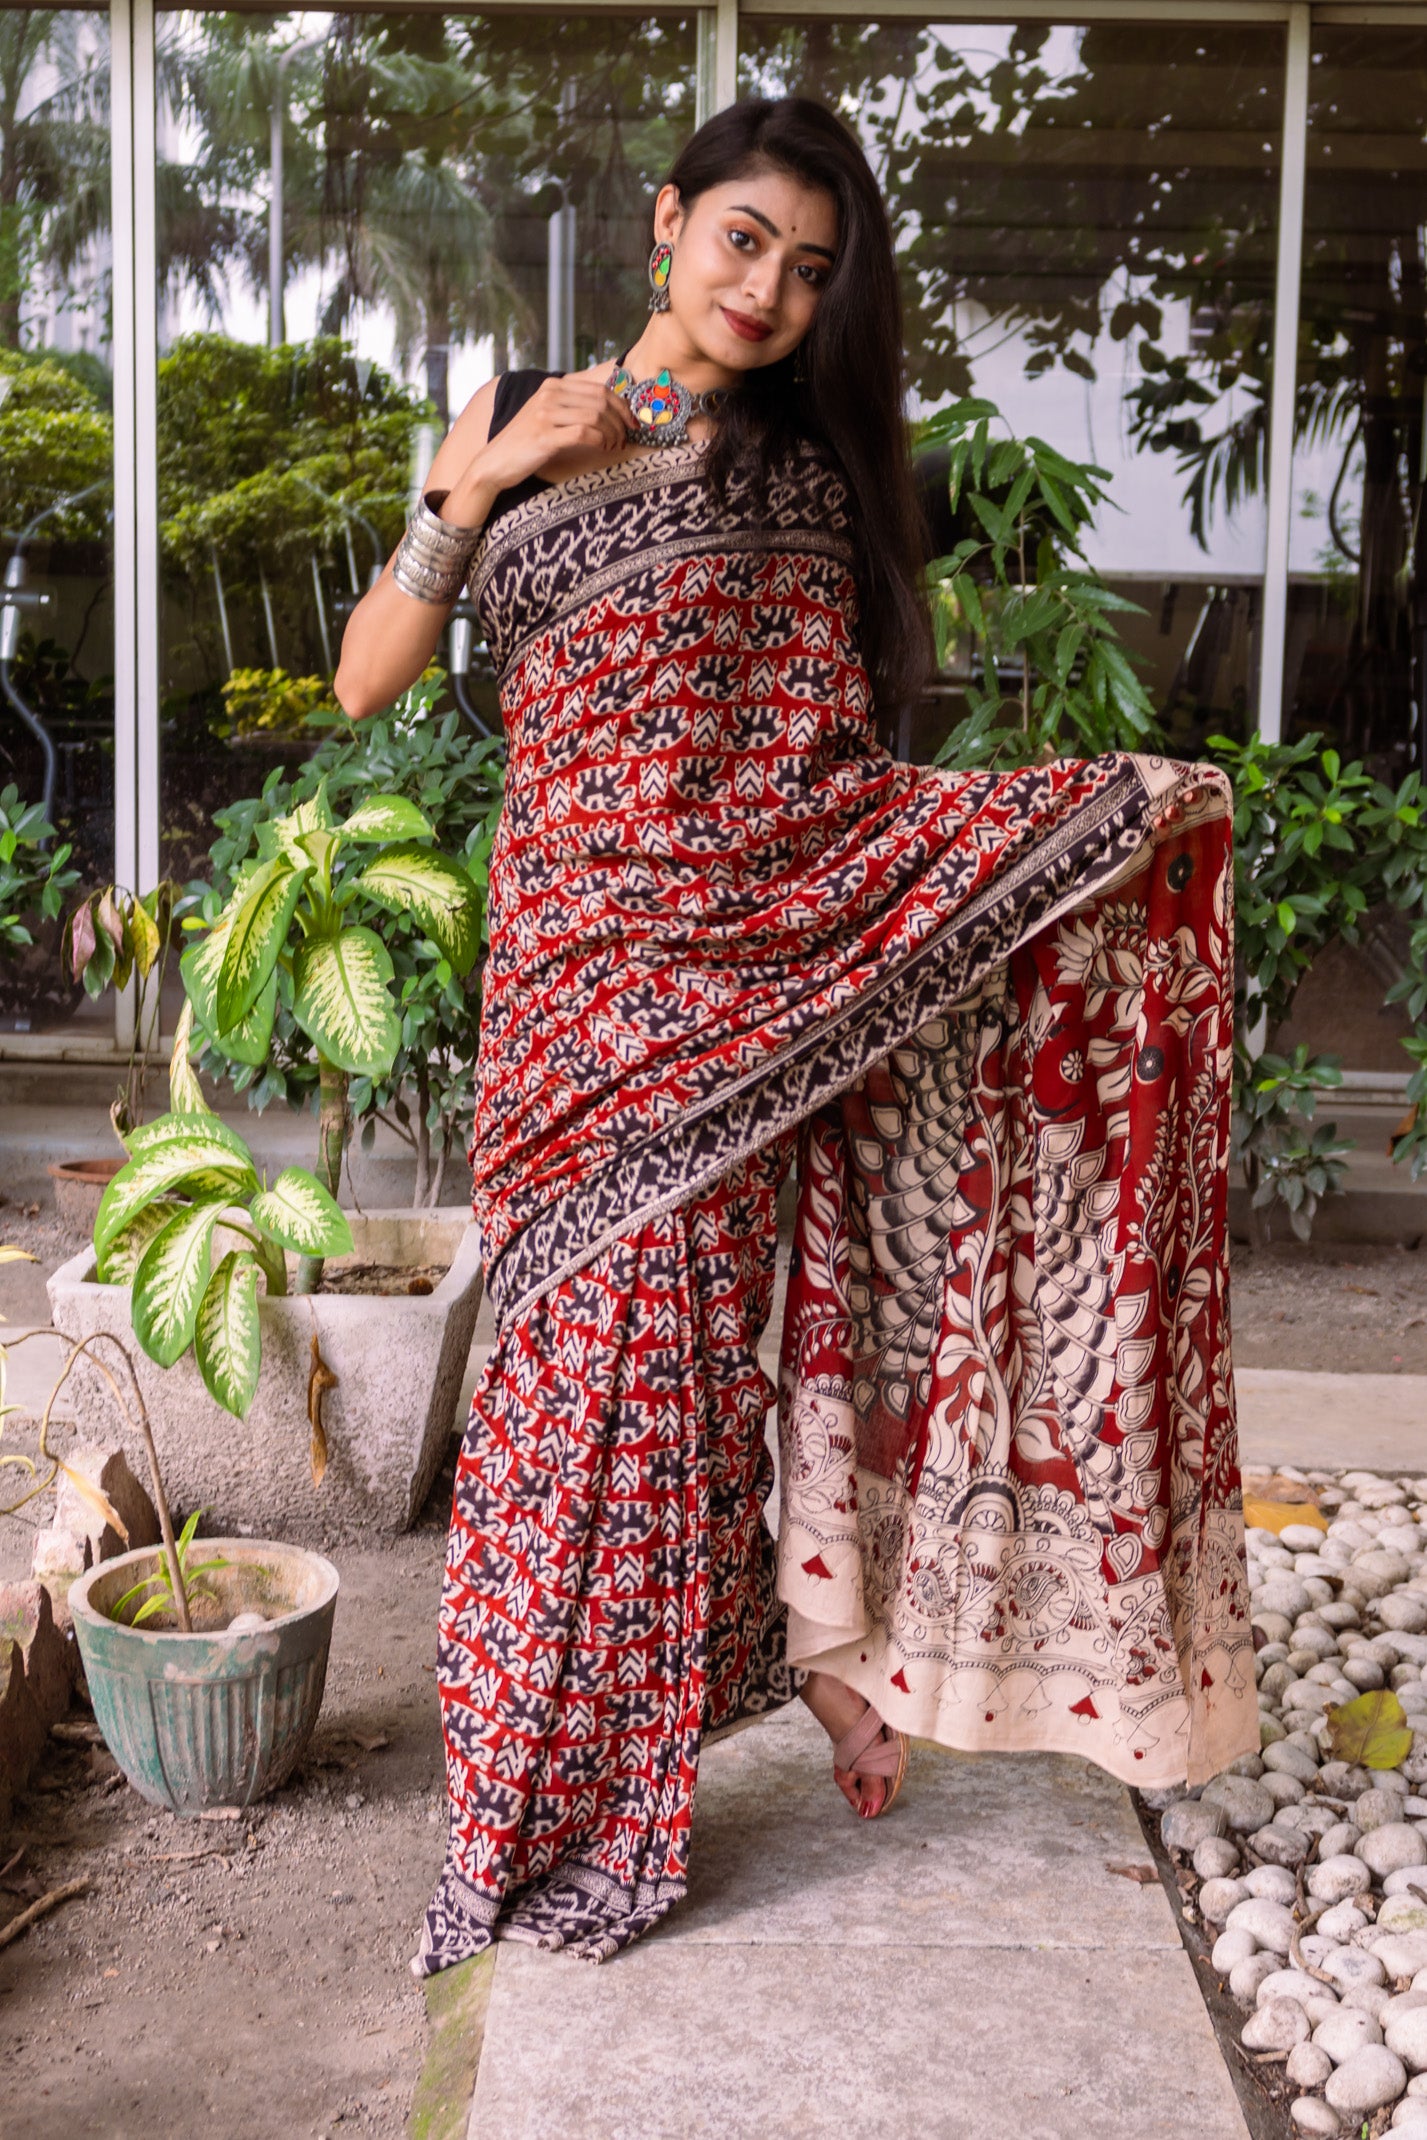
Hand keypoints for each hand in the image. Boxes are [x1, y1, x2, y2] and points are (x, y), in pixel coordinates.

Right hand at [466, 371, 636, 495]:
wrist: (494, 462)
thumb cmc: (525, 443)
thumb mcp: (547, 416)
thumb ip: (571, 407)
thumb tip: (608, 410)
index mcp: (553, 386)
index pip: (599, 389)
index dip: (622, 406)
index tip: (631, 422)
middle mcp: (549, 394)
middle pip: (601, 401)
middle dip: (621, 420)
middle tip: (626, 438)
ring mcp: (546, 414)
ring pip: (596, 416)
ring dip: (612, 433)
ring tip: (614, 446)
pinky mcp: (545, 435)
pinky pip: (584, 433)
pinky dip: (600, 441)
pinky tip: (603, 448)